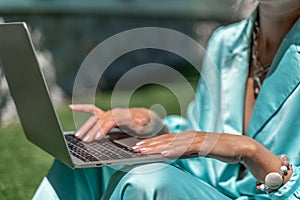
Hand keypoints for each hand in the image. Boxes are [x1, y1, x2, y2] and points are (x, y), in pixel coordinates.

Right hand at [69, 104, 166, 142]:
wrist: (147, 119)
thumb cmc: (147, 125)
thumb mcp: (148, 127)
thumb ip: (142, 124)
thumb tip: (138, 121)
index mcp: (124, 115)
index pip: (111, 121)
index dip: (104, 129)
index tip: (98, 138)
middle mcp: (115, 112)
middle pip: (101, 121)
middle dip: (93, 131)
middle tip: (86, 141)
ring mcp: (109, 113)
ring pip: (94, 118)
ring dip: (86, 127)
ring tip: (78, 137)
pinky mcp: (105, 115)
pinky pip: (91, 110)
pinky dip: (82, 108)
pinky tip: (71, 107)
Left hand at [132, 131, 246, 163]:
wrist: (240, 146)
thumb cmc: (218, 148)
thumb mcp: (197, 151)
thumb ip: (184, 151)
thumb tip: (169, 154)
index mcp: (187, 137)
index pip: (165, 140)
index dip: (151, 143)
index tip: (138, 147)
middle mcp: (189, 135)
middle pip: (165, 140)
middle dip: (149, 144)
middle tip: (134, 148)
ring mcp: (196, 139)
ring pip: (172, 142)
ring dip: (156, 146)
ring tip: (143, 150)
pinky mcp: (204, 144)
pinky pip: (186, 148)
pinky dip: (174, 150)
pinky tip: (163, 153)